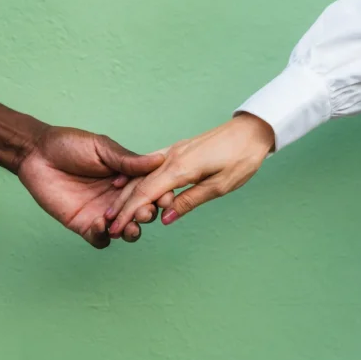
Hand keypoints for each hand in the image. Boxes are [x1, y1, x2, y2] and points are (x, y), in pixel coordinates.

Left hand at [17, 126, 167, 248]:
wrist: (36, 154)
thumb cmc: (69, 144)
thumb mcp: (101, 148)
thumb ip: (127, 160)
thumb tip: (159, 161)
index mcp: (127, 178)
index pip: (150, 190)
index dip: (159, 195)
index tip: (165, 196)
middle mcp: (118, 197)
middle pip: (141, 213)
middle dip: (146, 215)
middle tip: (144, 212)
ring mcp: (102, 212)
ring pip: (125, 230)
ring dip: (131, 231)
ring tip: (130, 227)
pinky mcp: (83, 224)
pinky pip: (99, 238)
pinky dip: (103, 236)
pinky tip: (101, 225)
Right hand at [105, 113, 274, 233]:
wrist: (252, 131)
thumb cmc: (241, 158)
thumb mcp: (221, 186)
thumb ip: (190, 201)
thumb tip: (166, 217)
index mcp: (181, 167)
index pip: (146, 193)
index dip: (129, 212)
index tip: (115, 228)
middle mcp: (171, 157)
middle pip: (139, 184)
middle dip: (122, 206)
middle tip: (108, 225)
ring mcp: (172, 152)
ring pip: (142, 174)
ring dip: (126, 193)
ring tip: (114, 210)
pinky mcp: (177, 150)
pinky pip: (150, 165)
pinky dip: (136, 177)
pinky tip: (126, 182)